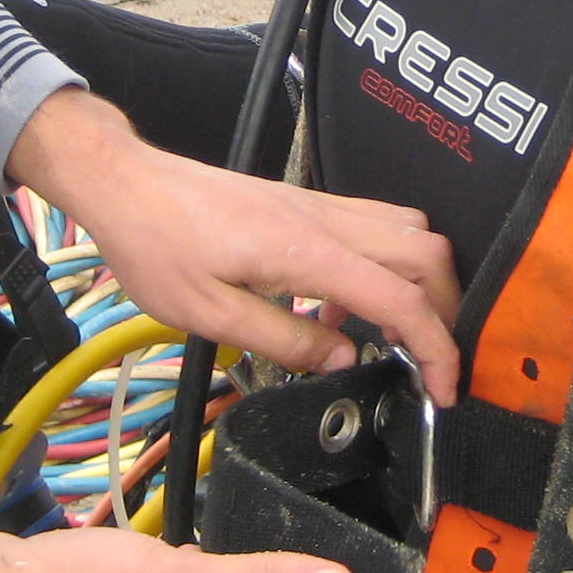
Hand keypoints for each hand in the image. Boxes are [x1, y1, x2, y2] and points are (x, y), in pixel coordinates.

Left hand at [7, 87, 458, 402]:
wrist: (126, 184)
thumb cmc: (156, 244)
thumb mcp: (209, 315)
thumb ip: (284, 341)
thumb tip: (341, 361)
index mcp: (306, 250)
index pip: (400, 299)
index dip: (436, 347)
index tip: (445, 388)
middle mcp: (325, 219)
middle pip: (427, 252)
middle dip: (446, 309)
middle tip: (430, 360)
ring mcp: (318, 205)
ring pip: (408, 231)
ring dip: (418, 283)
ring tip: (387, 336)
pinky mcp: (305, 203)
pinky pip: (373, 226)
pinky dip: (384, 266)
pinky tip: (340, 306)